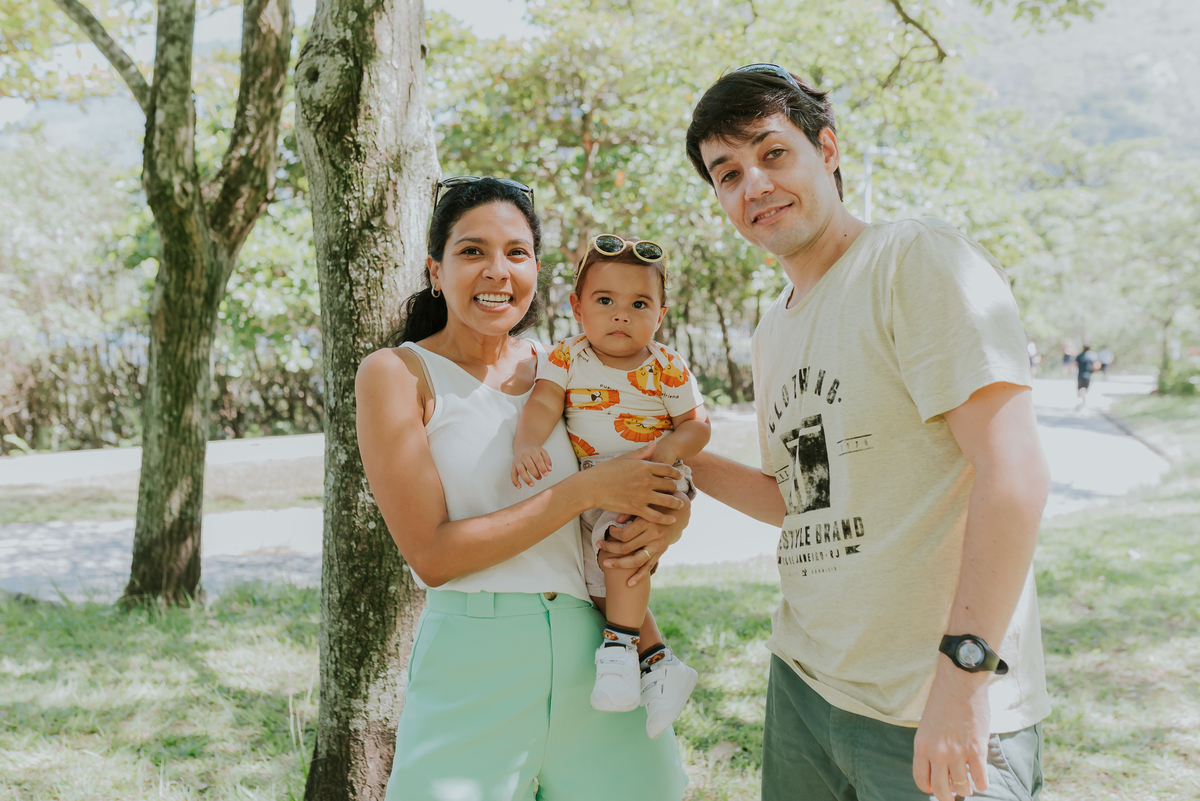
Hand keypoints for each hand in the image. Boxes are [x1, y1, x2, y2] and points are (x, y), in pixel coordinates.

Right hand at [511, 444, 552, 487]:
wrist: (523, 445)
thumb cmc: (534, 451)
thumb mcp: (542, 452)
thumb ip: (547, 460)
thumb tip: (549, 470)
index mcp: (532, 451)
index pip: (538, 460)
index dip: (542, 468)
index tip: (546, 474)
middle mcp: (524, 456)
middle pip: (529, 466)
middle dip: (536, 474)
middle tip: (540, 478)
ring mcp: (518, 461)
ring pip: (521, 471)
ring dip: (526, 479)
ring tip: (532, 484)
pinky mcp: (513, 466)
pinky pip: (512, 474)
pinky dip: (515, 481)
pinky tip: (519, 487)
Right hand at [586, 443, 683, 523]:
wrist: (591, 487)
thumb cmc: (605, 471)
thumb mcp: (625, 458)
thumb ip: (642, 452)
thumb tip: (655, 443)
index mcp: (644, 466)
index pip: (667, 469)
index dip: (676, 473)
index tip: (679, 476)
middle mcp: (646, 480)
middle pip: (669, 485)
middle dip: (675, 488)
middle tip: (677, 491)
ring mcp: (642, 495)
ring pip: (667, 500)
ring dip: (676, 503)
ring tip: (680, 505)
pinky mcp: (636, 508)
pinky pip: (656, 515)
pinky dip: (666, 518)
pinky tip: (671, 520)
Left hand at [597, 492, 690, 585]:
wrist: (678, 515)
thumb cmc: (657, 507)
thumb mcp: (645, 504)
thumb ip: (631, 511)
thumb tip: (617, 520)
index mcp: (648, 522)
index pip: (625, 534)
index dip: (613, 534)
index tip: (608, 530)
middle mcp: (653, 536)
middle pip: (627, 547)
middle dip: (609, 547)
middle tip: (598, 545)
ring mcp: (657, 546)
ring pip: (636, 560)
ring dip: (619, 563)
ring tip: (605, 564)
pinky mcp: (660, 553)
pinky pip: (648, 566)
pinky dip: (639, 576)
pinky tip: (629, 584)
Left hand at [913, 656, 991, 799]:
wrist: (960, 682)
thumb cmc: (943, 699)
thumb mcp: (927, 724)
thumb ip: (931, 745)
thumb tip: (939, 765)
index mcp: (921, 745)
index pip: (921, 780)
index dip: (930, 787)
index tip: (937, 786)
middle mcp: (937, 753)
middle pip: (941, 790)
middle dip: (948, 795)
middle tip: (955, 792)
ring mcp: (957, 753)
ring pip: (962, 788)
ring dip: (967, 788)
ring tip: (969, 782)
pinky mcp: (977, 750)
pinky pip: (981, 780)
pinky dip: (983, 783)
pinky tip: (982, 777)